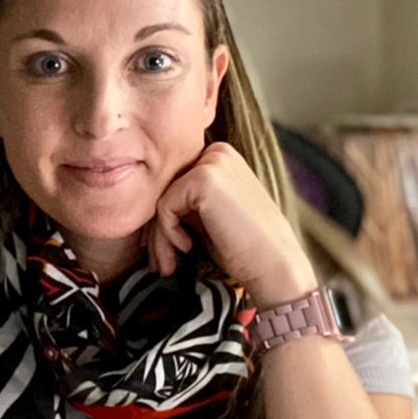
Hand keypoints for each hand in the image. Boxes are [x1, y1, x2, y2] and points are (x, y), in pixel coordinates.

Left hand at [144, 141, 316, 308]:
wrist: (274, 265)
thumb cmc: (244, 247)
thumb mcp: (211, 215)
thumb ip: (186, 201)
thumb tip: (143, 205)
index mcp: (221, 158)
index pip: (175, 184)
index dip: (167, 220)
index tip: (170, 251)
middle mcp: (218, 152)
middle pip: (166, 190)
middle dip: (159, 231)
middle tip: (163, 264)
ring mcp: (212, 162)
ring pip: (162, 200)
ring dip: (160, 238)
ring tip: (169, 265)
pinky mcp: (204, 178)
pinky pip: (164, 206)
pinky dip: (167, 233)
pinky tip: (188, 247)